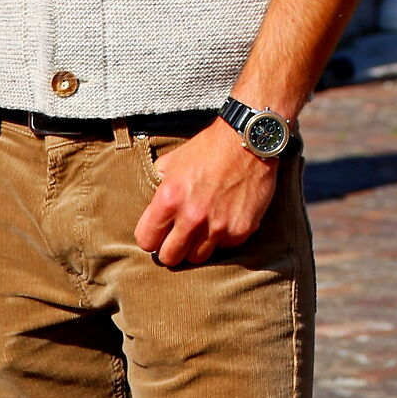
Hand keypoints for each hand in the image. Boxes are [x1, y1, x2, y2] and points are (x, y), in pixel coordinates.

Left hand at [133, 118, 279, 266]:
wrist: (250, 139)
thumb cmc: (209, 148)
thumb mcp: (172, 161)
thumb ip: (159, 185)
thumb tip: (151, 205)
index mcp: (169, 200)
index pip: (146, 241)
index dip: (151, 238)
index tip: (158, 234)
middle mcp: (191, 217)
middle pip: (169, 258)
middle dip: (171, 249)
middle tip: (178, 238)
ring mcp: (217, 227)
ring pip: (197, 257)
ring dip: (196, 246)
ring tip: (202, 228)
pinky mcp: (240, 231)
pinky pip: (224, 246)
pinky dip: (223, 237)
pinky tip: (226, 218)